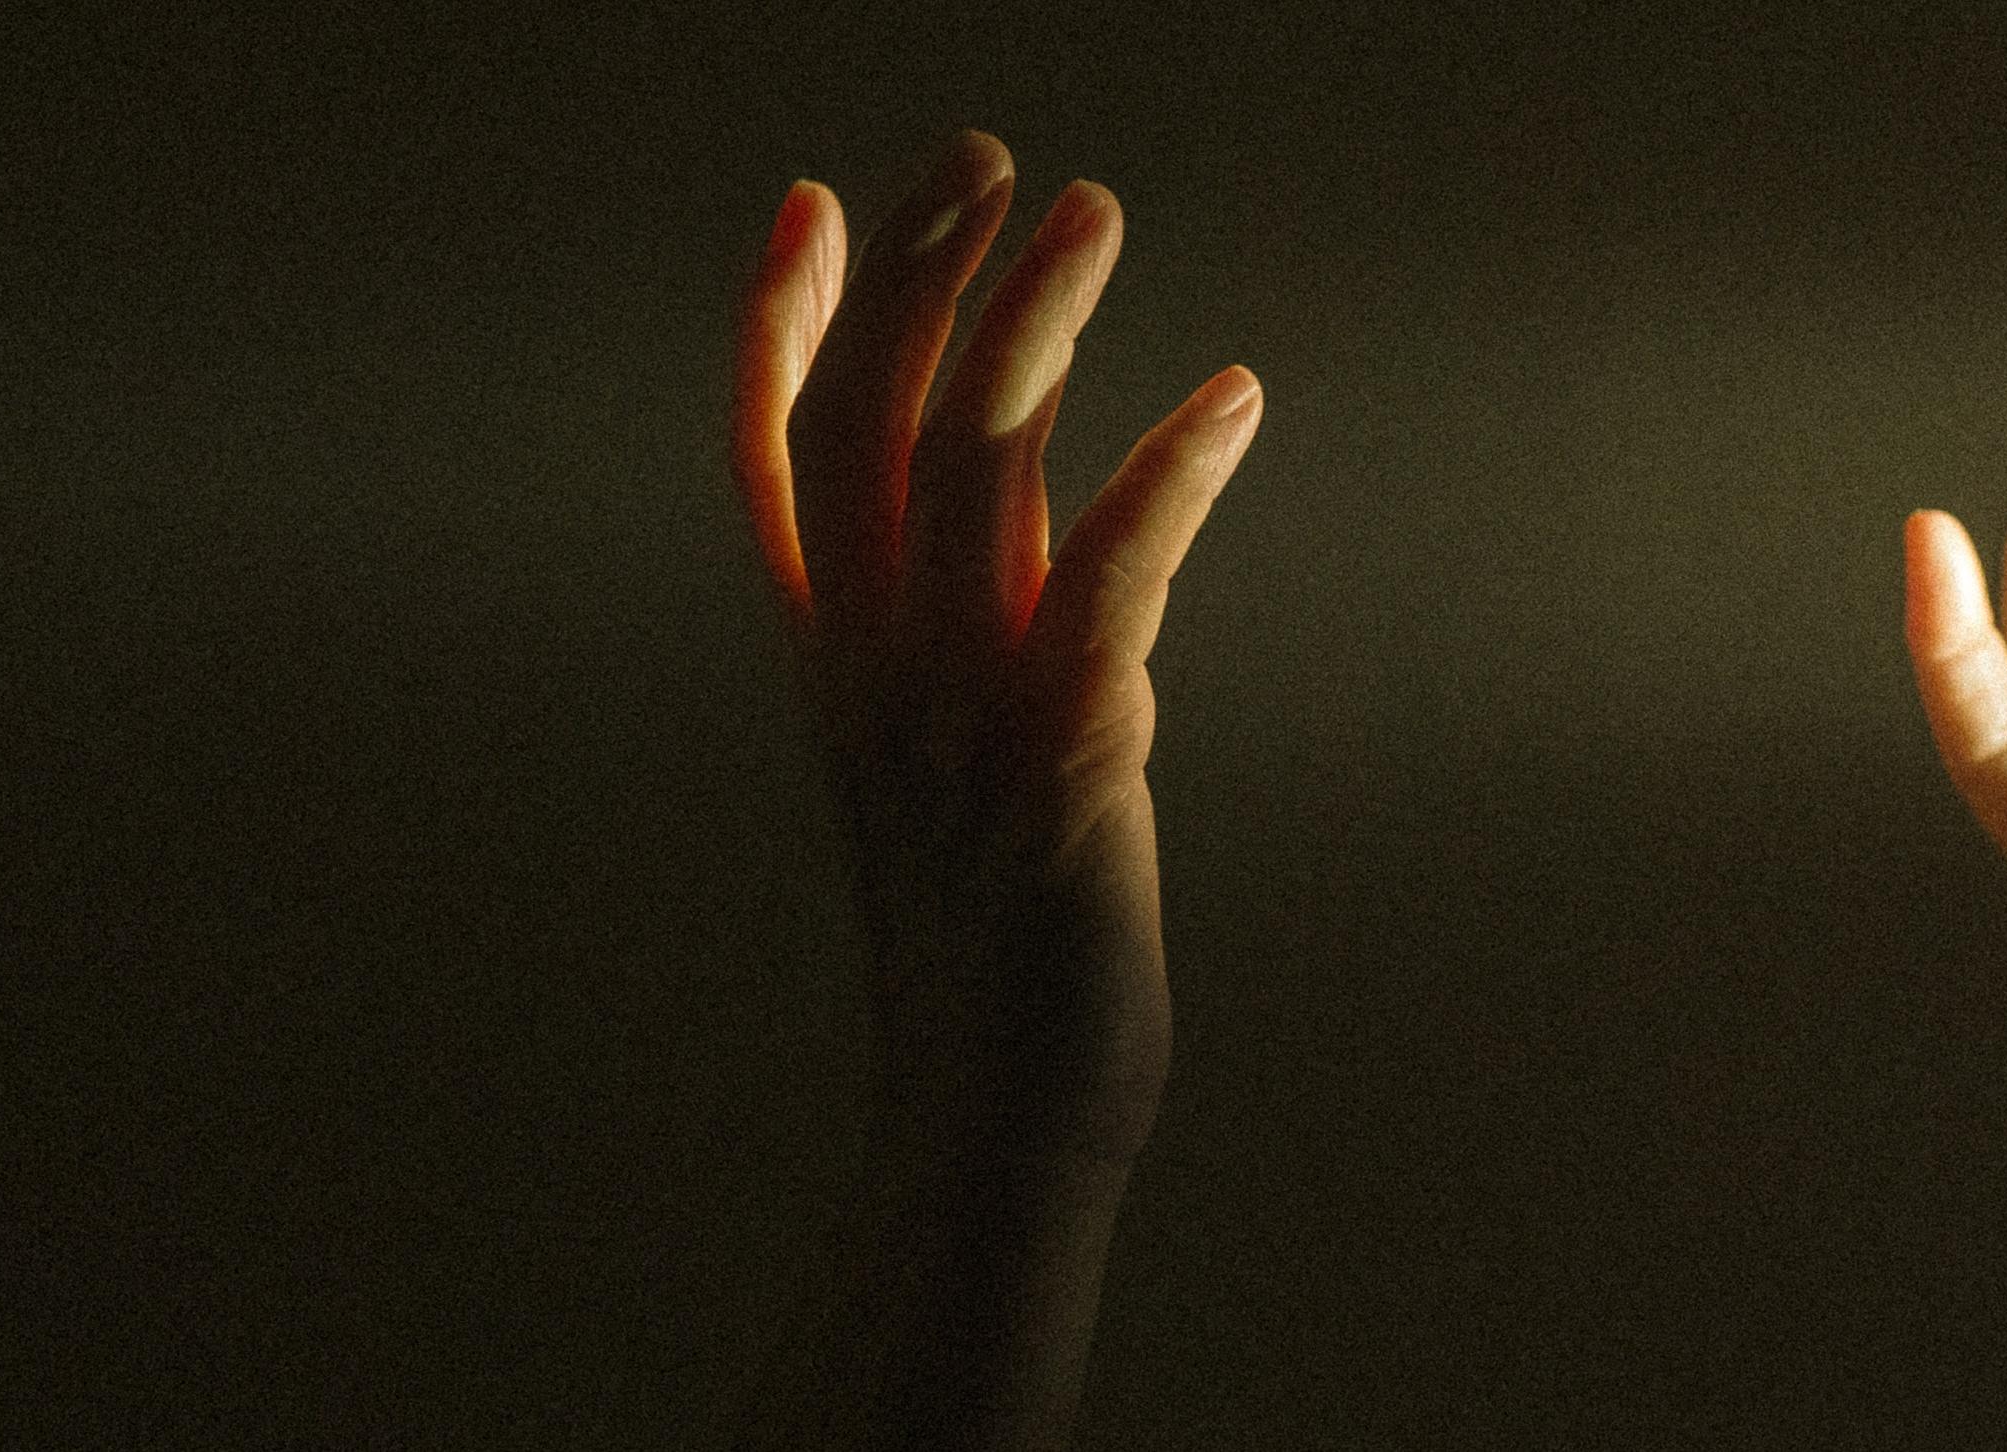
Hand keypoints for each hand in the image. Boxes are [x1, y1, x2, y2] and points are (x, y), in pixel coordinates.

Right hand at [732, 129, 1260, 1448]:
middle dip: (917, 273)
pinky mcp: (1066, 767)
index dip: (781, 326)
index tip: (813, 198)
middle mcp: (876, 678)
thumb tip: (1035, 496)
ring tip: (1094, 208)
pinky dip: (1168, 480)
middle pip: (862, 426)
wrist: (997, 1133)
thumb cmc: (1003, 959)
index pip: (776, 466)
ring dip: (1033, 326)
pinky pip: (1107, 587)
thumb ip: (990, 625)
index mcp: (844, 675)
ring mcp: (960, 720)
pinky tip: (1231, 398)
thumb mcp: (974, 762)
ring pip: (968, 473)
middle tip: (983, 155)